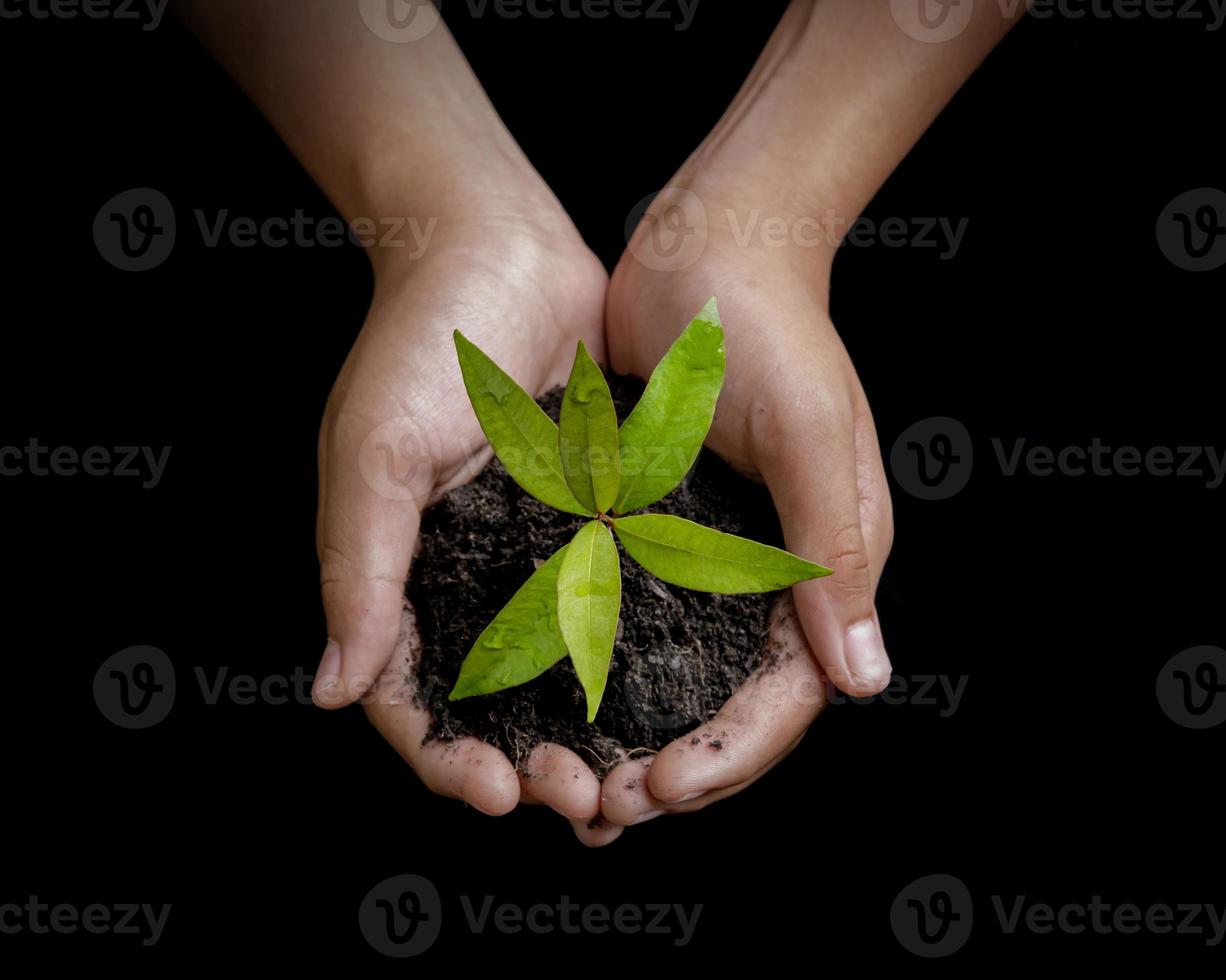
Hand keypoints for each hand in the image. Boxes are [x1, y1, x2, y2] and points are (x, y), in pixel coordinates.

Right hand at [312, 188, 621, 841]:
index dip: (445, 758)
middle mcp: (469, 577)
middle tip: (580, 803)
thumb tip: (334, 692)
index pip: (413, 699)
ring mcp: (534, 554)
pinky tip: (668, 702)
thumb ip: (358, 573)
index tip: (495, 794)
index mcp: (402, 575)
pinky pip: (614, 608)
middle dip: (530, 765)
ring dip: (588, 734)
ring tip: (626, 783)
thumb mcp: (373, 458)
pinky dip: (633, 664)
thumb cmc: (420, 344)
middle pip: (493, 706)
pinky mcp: (595, 522)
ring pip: (559, 675)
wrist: (503, 250)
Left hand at [597, 171, 894, 828]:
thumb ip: (833, 555)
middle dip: (674, 767)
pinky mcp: (653, 532)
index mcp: (825, 565)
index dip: (731, 754)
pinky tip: (548, 704)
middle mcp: (770, 575)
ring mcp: (709, 558)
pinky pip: (628, 622)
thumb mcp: (808, 433)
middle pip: (730, 704)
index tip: (662, 788)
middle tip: (600, 809)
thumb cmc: (768, 325)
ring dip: (629, 737)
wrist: (706, 247)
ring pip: (676, 678)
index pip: (789, 695)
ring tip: (569, 784)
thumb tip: (863, 682)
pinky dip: (597, 673)